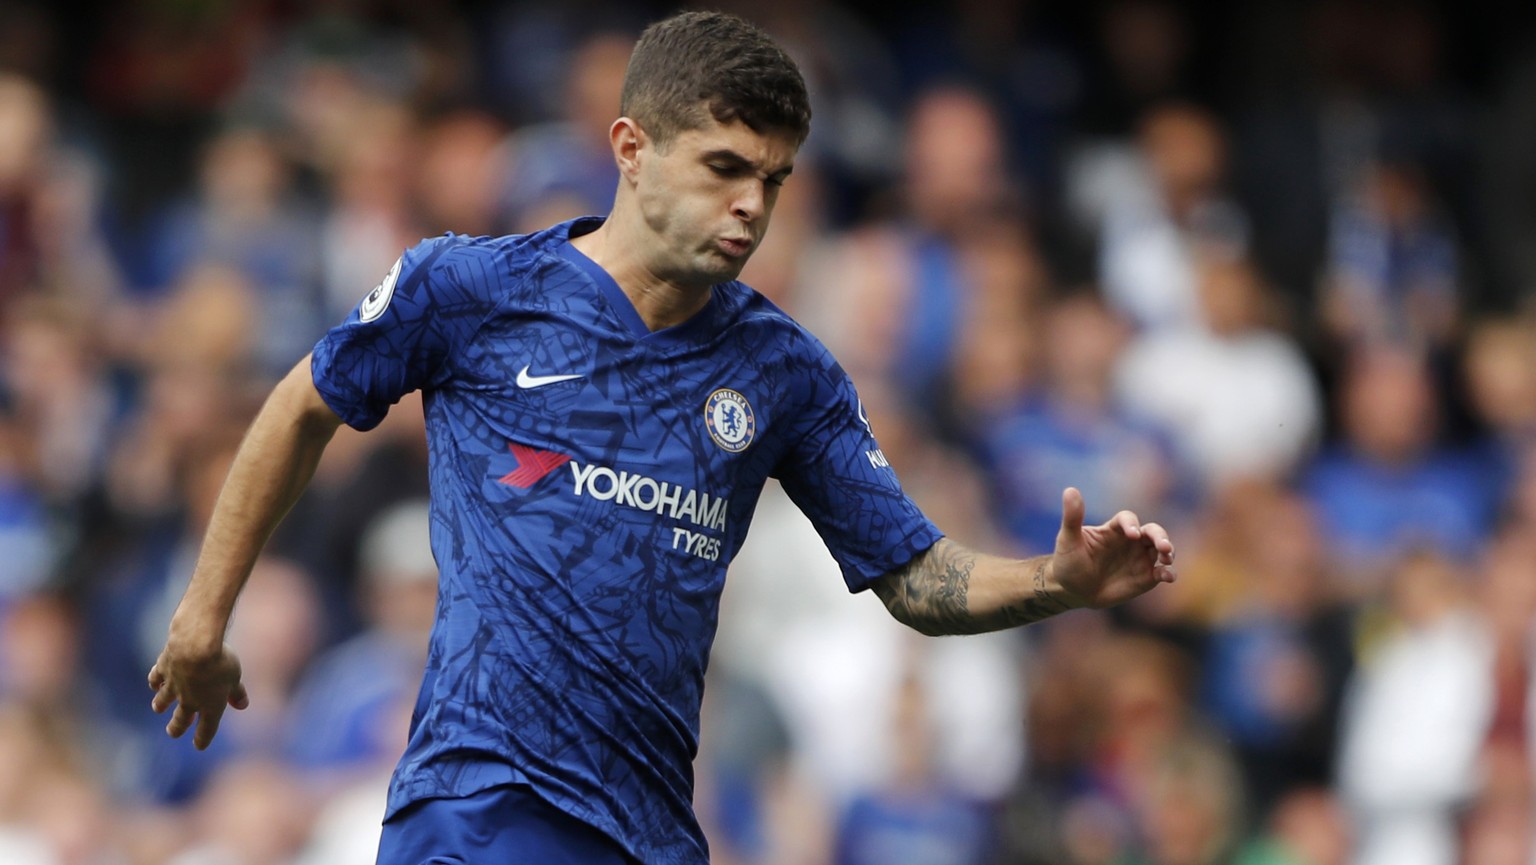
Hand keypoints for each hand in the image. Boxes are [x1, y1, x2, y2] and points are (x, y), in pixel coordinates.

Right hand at [148, 641, 248, 749]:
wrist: (194, 647)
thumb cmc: (220, 662)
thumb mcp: (234, 677)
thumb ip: (236, 693)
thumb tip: (242, 706)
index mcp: (211, 706)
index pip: (206, 729)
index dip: (203, 739)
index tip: (199, 746)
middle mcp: (189, 701)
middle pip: (180, 721)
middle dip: (176, 728)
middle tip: (173, 733)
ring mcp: (173, 687)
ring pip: (163, 702)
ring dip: (160, 705)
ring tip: (158, 708)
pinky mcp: (162, 671)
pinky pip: (155, 680)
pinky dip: (155, 682)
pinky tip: (155, 683)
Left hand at [1049, 487, 1175, 608]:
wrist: (1072, 590)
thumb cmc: (1068, 561)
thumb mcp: (1068, 540)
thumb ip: (1072, 517)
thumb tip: (1070, 490)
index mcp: (1114, 529)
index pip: (1128, 519)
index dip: (1131, 524)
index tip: (1132, 534)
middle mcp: (1131, 541)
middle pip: (1153, 531)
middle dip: (1160, 536)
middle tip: (1163, 546)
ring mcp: (1140, 558)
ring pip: (1162, 549)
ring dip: (1169, 552)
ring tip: (1167, 559)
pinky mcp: (1146, 577)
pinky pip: (1162, 572)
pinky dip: (1169, 573)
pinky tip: (1168, 577)